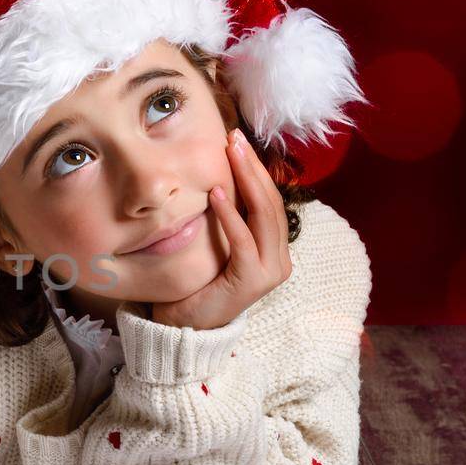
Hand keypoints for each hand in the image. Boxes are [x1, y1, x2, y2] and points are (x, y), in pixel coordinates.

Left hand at [150, 128, 291, 330]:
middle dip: (253, 167)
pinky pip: (243, 241)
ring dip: (247, 180)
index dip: (257, 169)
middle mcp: (280, 260)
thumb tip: (222, 174)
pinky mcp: (252, 282)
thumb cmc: (198, 283)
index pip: (272, 200)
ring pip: (264, 216)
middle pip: (272, 203)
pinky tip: (217, 192)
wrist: (186, 326)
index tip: (239, 141)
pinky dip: (231, 214)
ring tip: (230, 153)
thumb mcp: (218, 243)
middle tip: (235, 138)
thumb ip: (230, 218)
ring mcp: (270, 272)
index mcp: (275, 249)